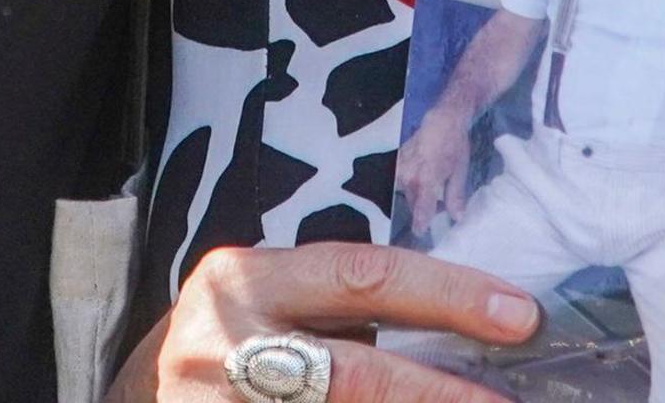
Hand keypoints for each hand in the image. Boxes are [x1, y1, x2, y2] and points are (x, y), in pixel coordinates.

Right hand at [112, 242, 538, 402]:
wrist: (144, 396)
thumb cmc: (233, 344)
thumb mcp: (269, 304)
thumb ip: (341, 307)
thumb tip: (472, 323)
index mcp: (244, 278)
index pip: (361, 274)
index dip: (447, 295)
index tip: (520, 316)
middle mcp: (223, 342)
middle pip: (355, 372)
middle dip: (441, 391)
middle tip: (506, 401)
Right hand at [395, 108, 473, 229]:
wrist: (442, 120)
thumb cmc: (453, 145)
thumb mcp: (460, 172)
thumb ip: (455, 197)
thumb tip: (456, 217)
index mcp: (426, 180)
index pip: (420, 211)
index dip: (421, 225)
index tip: (421, 233)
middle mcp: (408, 176)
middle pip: (412, 204)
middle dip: (424, 209)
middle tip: (438, 207)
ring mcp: (400, 168)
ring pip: (407, 193)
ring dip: (418, 196)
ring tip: (433, 187)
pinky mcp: (397, 162)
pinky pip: (402, 182)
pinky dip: (412, 185)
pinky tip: (424, 178)